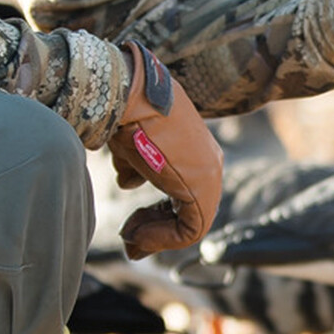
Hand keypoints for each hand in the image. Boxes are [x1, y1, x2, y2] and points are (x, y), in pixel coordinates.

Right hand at [107, 43, 223, 258]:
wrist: (129, 95)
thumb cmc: (126, 113)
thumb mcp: (132, 143)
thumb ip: (137, 166)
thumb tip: (128, 182)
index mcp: (193, 149)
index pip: (182, 194)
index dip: (156, 216)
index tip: (129, 227)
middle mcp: (207, 161)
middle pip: (186, 209)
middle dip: (155, 228)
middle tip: (128, 239)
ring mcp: (208, 175)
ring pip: (190, 222)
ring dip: (156, 235)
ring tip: (129, 235)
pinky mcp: (202, 188)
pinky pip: (191, 229)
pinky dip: (161, 238)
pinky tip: (135, 233)